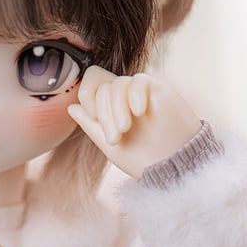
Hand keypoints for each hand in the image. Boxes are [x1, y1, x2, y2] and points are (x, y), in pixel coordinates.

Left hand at [67, 67, 200, 178]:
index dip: (86, 94)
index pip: (92, 83)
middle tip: (115, 137)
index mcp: (110, 107)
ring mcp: (142, 92)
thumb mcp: (110, 146)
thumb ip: (91, 126)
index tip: (93, 118)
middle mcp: (125, 97)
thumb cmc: (143, 159)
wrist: (174, 166)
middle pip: (103, 87)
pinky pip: (140, 80)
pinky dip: (134, 94)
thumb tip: (71, 106)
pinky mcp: (160, 89)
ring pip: (119, 83)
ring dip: (116, 107)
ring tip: (125, 130)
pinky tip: (138, 112)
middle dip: (104, 113)